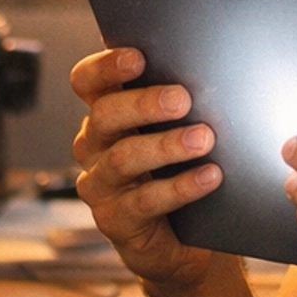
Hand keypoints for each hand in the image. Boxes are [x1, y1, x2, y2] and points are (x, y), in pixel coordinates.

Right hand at [69, 46, 223, 289]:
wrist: (184, 238)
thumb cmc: (181, 168)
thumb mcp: (177, 129)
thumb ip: (178, 100)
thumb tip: (207, 66)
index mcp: (106, 114)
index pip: (87, 82)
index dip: (105, 67)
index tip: (138, 58)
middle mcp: (94, 146)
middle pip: (104, 115)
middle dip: (143, 104)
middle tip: (183, 99)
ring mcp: (100, 185)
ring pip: (122, 158)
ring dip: (165, 146)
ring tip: (203, 139)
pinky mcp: (114, 220)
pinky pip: (144, 201)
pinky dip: (179, 187)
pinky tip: (209, 177)